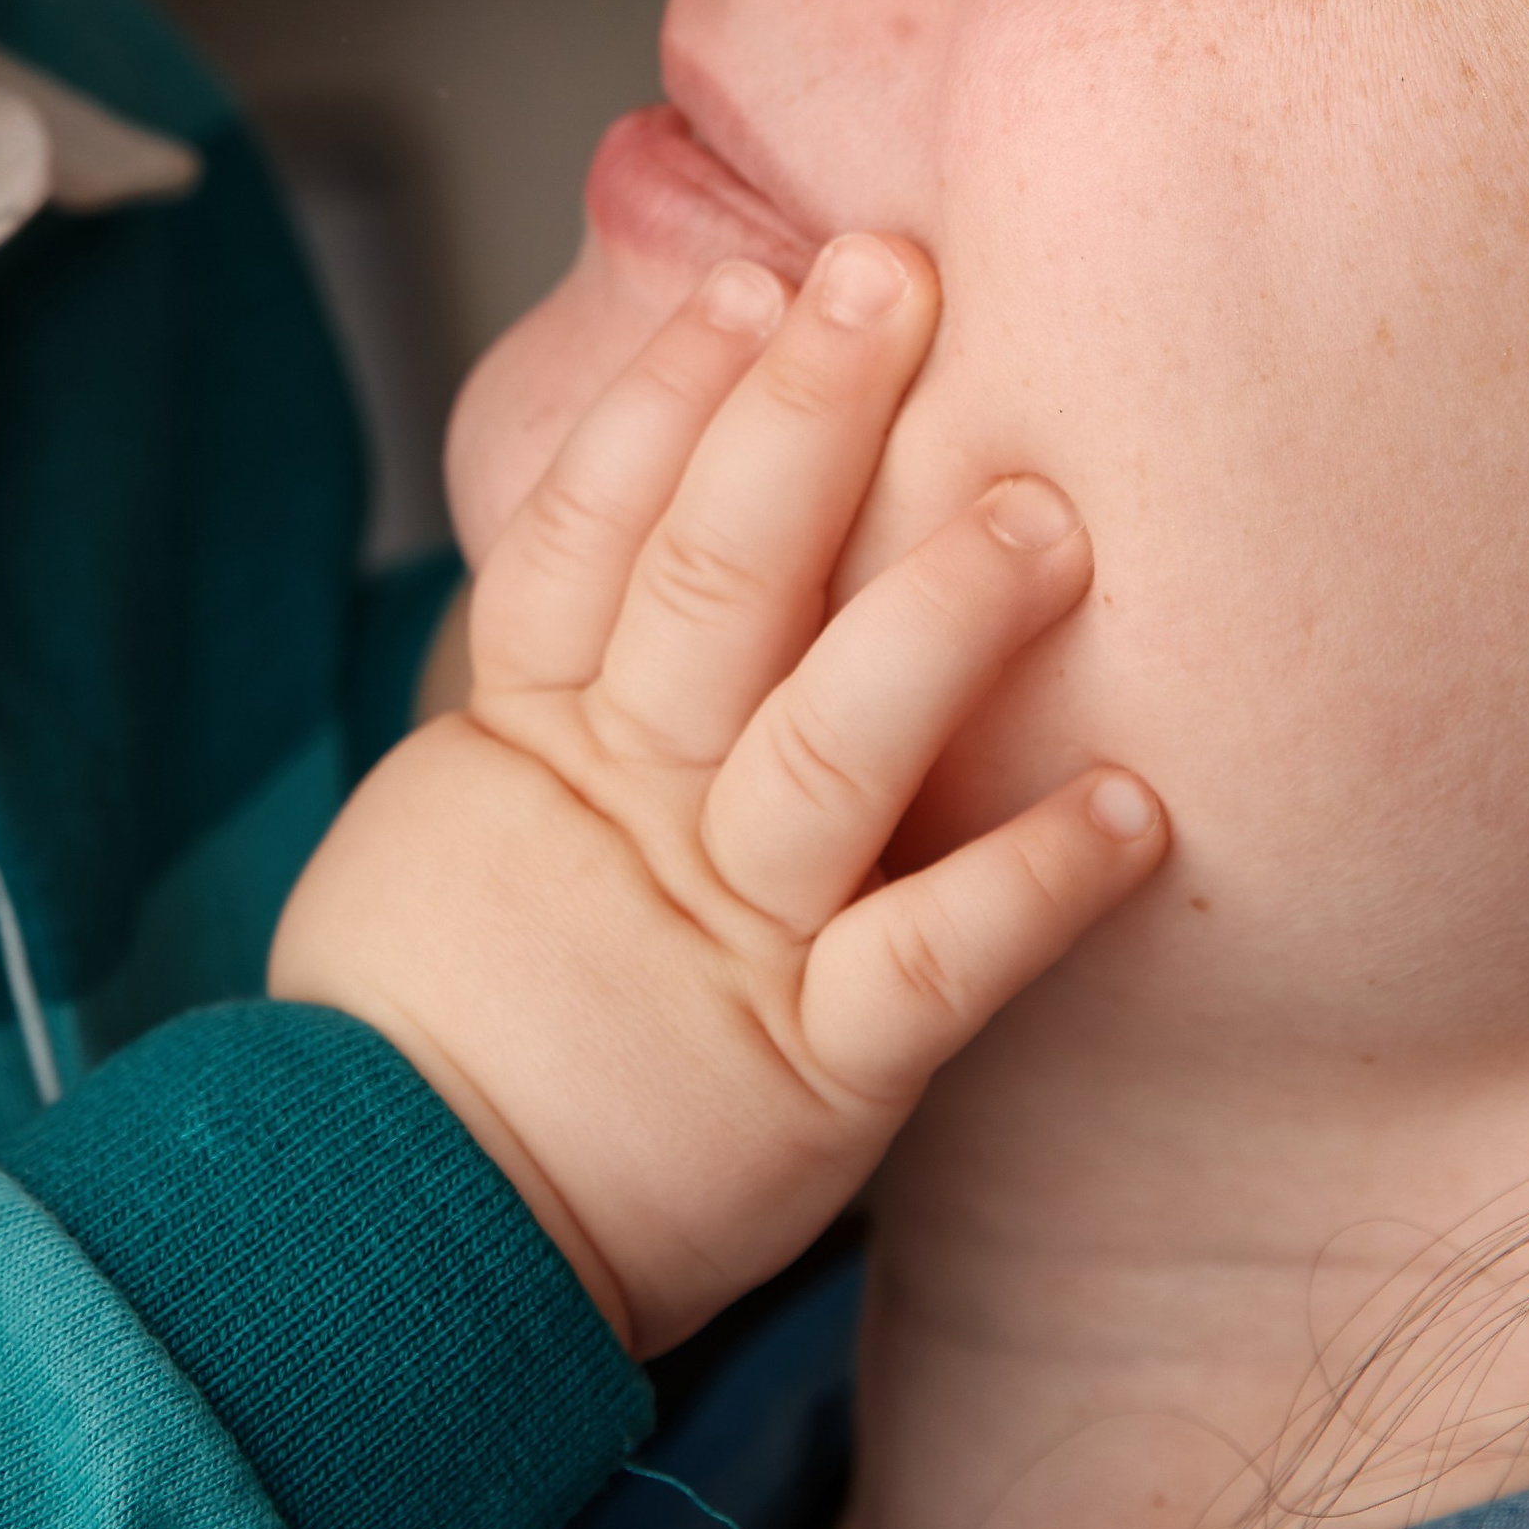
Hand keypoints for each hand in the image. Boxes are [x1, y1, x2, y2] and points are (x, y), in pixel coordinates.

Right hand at [272, 233, 1165, 1352]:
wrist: (396, 1249)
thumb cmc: (447, 1027)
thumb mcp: (457, 825)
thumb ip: (550, 685)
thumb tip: (641, 530)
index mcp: (536, 740)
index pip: (590, 532)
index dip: (664, 402)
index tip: (745, 281)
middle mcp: (633, 807)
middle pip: (712, 582)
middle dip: (803, 422)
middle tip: (895, 279)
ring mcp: (721, 932)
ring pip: (825, 745)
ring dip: (934, 620)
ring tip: (1046, 517)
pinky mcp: (806, 1067)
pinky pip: (927, 964)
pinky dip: (1025, 887)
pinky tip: (1132, 813)